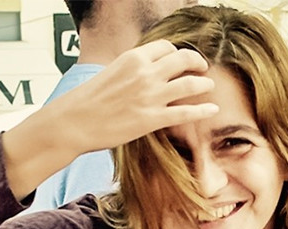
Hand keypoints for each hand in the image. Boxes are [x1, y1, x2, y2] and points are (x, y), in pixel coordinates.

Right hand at [3, 40, 216, 198]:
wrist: (74, 122)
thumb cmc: (88, 100)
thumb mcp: (110, 73)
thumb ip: (131, 71)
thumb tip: (144, 73)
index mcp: (133, 58)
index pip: (166, 47)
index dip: (178, 52)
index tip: (183, 60)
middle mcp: (145, 73)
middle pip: (183, 60)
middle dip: (197, 62)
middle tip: (203, 68)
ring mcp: (150, 96)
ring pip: (190, 83)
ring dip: (204, 83)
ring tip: (209, 86)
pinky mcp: (152, 119)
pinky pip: (186, 112)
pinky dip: (203, 110)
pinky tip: (213, 109)